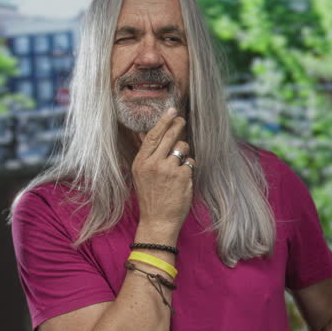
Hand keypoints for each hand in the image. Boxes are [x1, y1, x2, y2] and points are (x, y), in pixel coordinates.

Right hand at [131, 108, 194, 243]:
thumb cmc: (150, 196)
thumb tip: (146, 133)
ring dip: (184, 152)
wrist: (158, 220)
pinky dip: (189, 167)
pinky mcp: (182, 177)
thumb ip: (147, 154)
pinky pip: (191, 162)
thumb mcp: (141, 174)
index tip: (171, 110)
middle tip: (182, 120)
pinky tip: (183, 177)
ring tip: (179, 163)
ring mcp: (169, 170)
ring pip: (182, 147)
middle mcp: (154, 164)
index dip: (163, 121)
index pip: (153, 136)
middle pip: (170, 136)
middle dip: (178, 125)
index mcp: (141, 162)